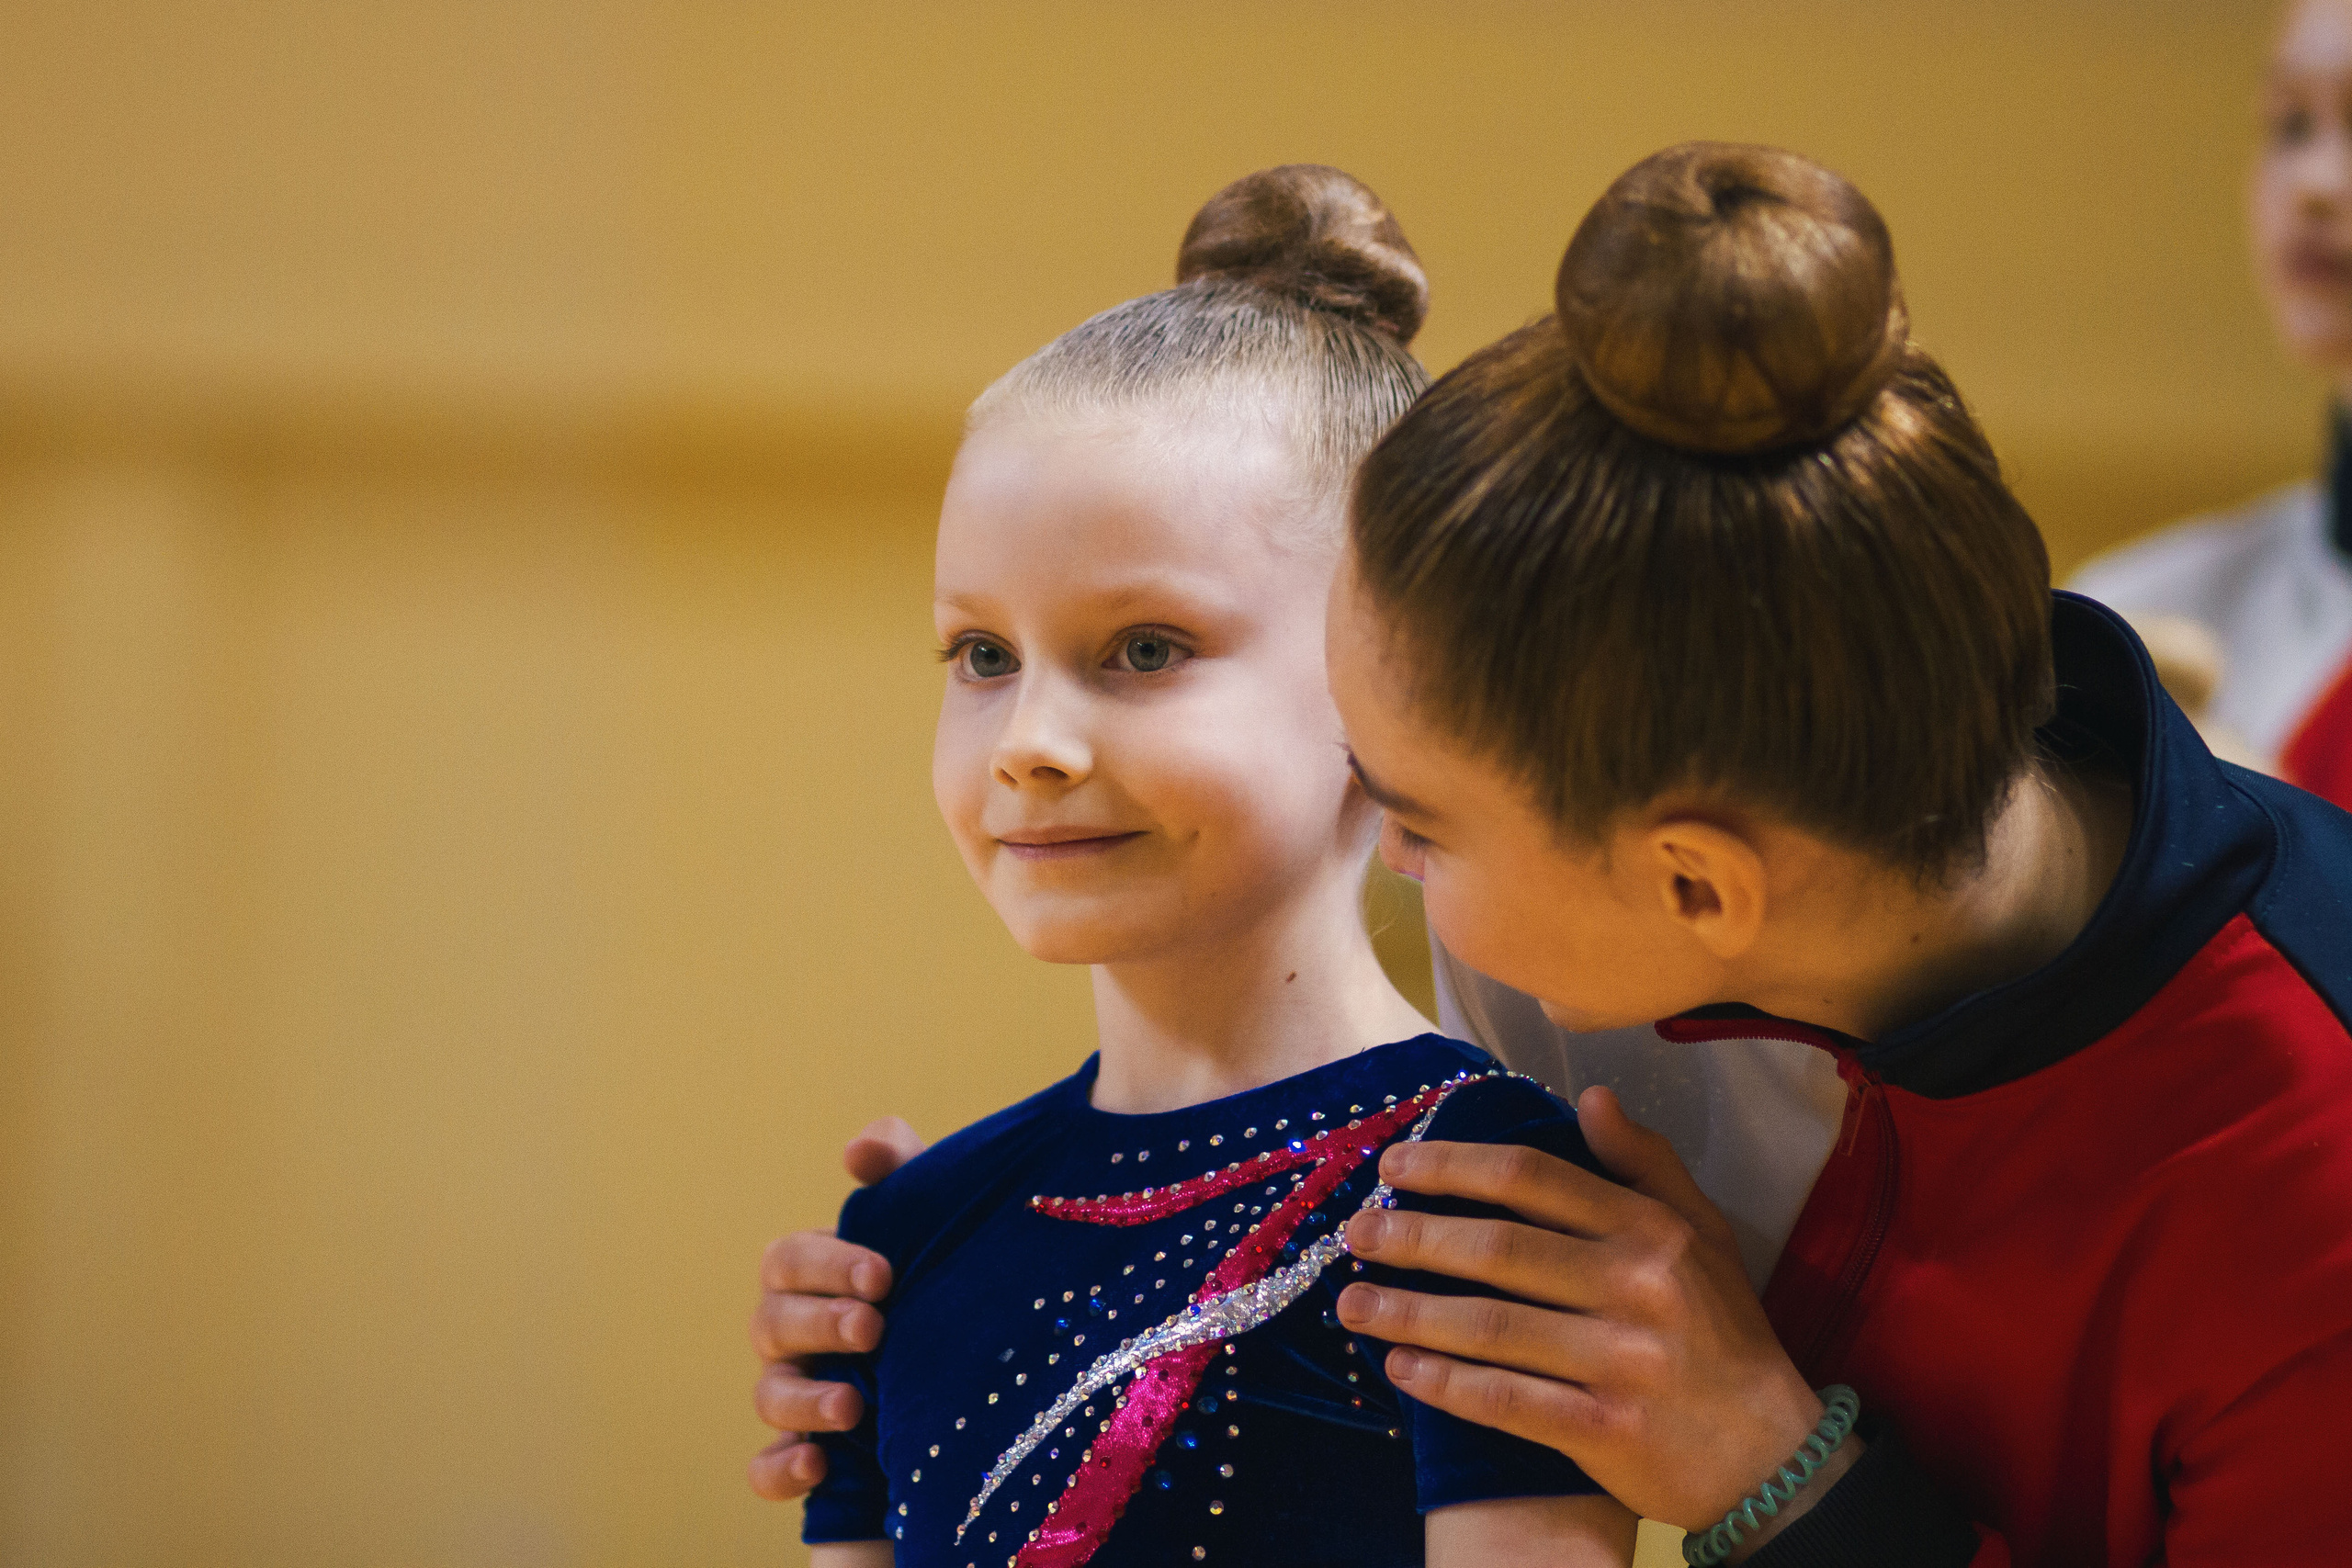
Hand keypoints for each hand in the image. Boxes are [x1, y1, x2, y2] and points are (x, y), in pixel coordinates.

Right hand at [747, 1116, 925, 1500]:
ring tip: (852, 1408)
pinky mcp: (806, 1453)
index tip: (884, 1275)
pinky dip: (780, 1470)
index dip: (829, 1266)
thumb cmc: (935, 1268)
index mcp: (807, 1272)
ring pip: (768, 1396)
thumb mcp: (928, 1217)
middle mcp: (789, 1332)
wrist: (969, 1356)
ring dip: (805, 1402)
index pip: (790, 1259)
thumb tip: (861, 1147)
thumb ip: (900, 1169)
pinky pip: (765, 1469)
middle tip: (873, 1329)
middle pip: (774, 1324)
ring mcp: (793, 1393)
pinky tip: (816, 1466)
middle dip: (821, 1325)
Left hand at [1335, 1087, 1856, 1551]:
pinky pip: (1506, 1401)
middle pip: (1498, 1249)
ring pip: (1490, 1327)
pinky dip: (1446, 1385)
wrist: (1772, 1453)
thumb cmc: (1724, 1334)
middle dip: (1412, 1237)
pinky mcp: (1605, 1429)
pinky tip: (1401, 1370)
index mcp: (1650, 1229)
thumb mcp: (1702, 1232)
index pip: (1531, 1179)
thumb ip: (1645, 1163)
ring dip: (1408, 1313)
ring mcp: (1620, 1360)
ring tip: (1353, 1305)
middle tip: (1356, 1233)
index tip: (1395, 1168)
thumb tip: (1591, 1096)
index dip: (1452, 1165)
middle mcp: (1635, 1287)